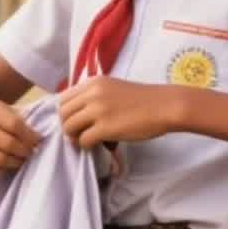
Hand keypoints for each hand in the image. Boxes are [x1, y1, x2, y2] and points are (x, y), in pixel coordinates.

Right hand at [0, 97, 42, 177]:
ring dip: (15, 162)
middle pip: (8, 145)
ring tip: (19, 159)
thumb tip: (37, 140)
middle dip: (24, 151)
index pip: (15, 126)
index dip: (30, 136)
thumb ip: (16, 119)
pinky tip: (4, 164)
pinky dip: (1, 170)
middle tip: (29, 153)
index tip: (36, 140)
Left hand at [59, 78, 180, 149]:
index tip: (77, 122)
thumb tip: (79, 116)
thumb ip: (95, 97)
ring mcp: (98, 110)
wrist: (165, 106)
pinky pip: (83, 140)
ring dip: (75, 137)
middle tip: (80, 134)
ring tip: (89, 140)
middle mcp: (92, 93)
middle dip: (68, 126)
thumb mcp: (114, 89)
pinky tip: (98, 144)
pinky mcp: (105, 127)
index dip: (67, 113)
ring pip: (68, 127)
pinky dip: (87, 146)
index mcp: (93, 83)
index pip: (63, 98)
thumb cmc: (144, 100)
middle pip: (62, 113)